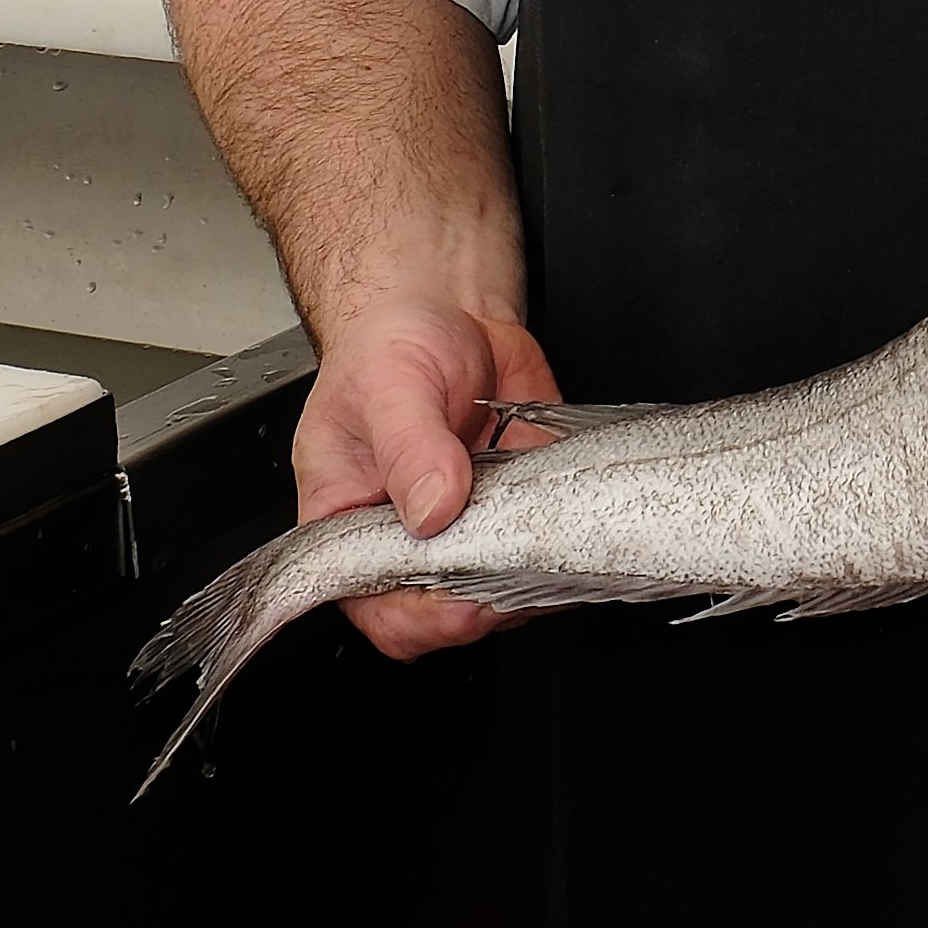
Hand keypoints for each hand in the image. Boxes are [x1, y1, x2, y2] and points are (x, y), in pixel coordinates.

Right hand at [288, 293, 563, 658]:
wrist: (446, 309)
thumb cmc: (389, 346)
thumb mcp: (388, 386)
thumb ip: (409, 448)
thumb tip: (432, 507)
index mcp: (349, 525)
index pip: (379, 610)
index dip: (425, 618)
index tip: (467, 598)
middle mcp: (408, 538)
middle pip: (449, 613)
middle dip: (493, 597)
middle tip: (524, 555)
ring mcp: (468, 528)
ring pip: (507, 588)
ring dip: (539, 568)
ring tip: (552, 526)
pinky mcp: (517, 510)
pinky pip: (549, 547)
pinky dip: (570, 539)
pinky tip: (578, 513)